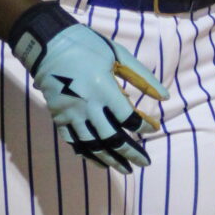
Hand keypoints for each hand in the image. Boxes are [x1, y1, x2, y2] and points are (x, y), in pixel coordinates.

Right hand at [10, 5, 167, 171]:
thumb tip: (165, 97)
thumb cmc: (88, 46)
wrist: (48, 45)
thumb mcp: (119, 56)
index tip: (153, 129)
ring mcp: (72, 115)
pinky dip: (88, 155)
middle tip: (144, 162)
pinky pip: (74, 143)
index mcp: (104, 89)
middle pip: (112, 138)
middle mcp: (88, 106)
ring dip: (111, 160)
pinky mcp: (59, 118)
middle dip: (131, 153)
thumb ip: (143, 78)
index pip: (129, 118)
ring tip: (125, 169)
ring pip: (93, 145)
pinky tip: (99, 162)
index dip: (143, 127)